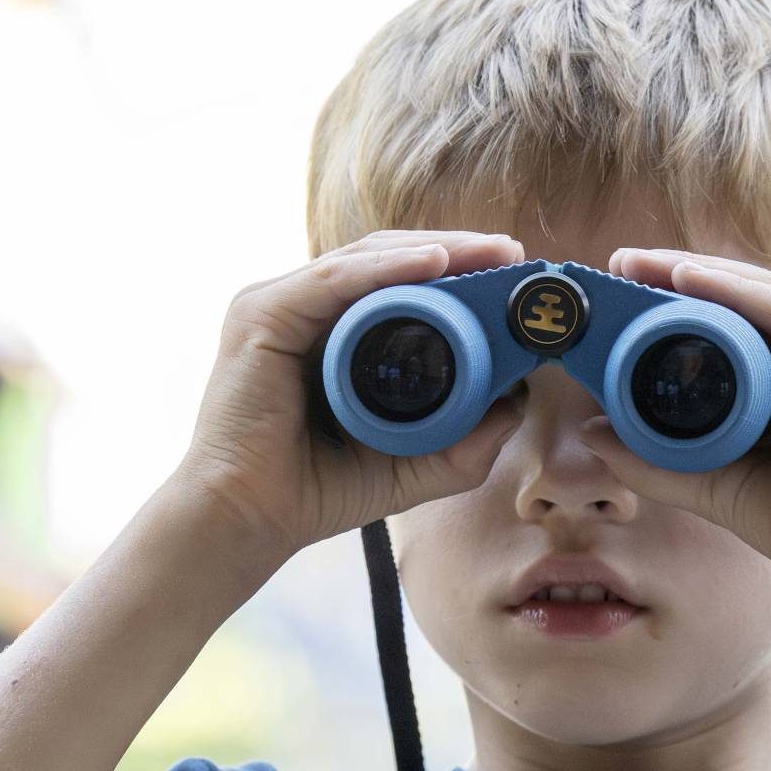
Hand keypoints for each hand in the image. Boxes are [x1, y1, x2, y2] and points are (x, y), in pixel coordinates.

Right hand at [172, 231, 530, 557]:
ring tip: (488, 252)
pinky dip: (386, 268)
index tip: (516, 274)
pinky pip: (333, 280)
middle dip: (456, 250)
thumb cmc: (318, 491)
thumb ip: (468, 440)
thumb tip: (520, 399)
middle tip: (512, 253)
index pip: (402, 284)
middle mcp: (306, 309)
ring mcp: (280, 305)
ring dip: (433, 249)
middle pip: (389, 260)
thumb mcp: (414, 463)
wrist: (250, 520)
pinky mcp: (261, 314)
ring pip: (367, 259)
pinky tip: (435, 263)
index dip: (460, 272)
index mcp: (334, 332)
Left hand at [575, 248, 770, 583]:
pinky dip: (733, 290)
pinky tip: (684, 278)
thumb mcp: (705, 476)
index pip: (741, 320)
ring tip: (641, 265)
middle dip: (682, 276)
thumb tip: (592, 431)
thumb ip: (651, 456)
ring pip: (766, 293)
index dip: (685, 299)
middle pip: (750, 298)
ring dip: (699, 273)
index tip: (626, 288)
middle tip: (623, 263)